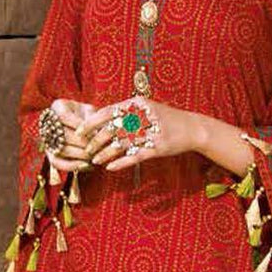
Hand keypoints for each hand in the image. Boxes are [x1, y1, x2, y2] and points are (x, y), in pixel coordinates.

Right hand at [42, 98, 95, 171]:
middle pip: (63, 135)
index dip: (79, 125)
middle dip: (83, 142)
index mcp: (58, 107)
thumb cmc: (90, 116)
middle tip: (98, 146)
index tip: (94, 130)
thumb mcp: (92, 112)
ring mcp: (47, 140)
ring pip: (61, 150)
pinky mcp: (51, 155)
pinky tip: (88, 166)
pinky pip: (58, 163)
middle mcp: (48, 123)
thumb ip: (92, 119)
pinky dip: (74, 166)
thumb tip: (94, 136)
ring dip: (81, 154)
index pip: (63, 116)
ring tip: (95, 155)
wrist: (86, 127)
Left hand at [75, 99, 196, 172]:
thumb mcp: (147, 109)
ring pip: (120, 144)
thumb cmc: (166, 119)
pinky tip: (110, 167)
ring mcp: (150, 133)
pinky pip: (134, 156)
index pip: (108, 111)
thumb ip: (127, 112)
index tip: (79, 131)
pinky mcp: (157, 148)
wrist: (192, 128)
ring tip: (96, 160)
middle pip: (112, 129)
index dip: (91, 122)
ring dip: (105, 154)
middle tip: (86, 149)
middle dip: (96, 141)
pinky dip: (120, 162)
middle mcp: (142, 116)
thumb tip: (102, 118)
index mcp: (137, 104)